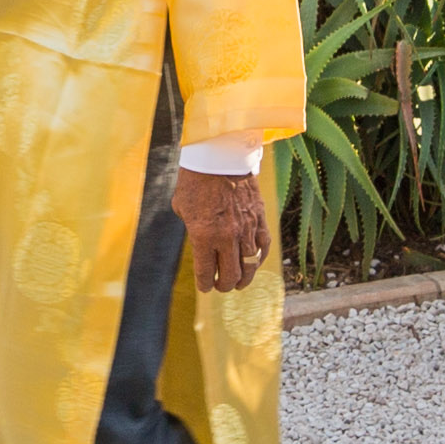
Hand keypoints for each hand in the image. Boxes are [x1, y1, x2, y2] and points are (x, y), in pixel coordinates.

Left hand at [176, 162, 271, 292]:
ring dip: (244, 278)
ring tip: (240, 283)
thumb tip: (199, 241)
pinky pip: (263, 247)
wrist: (219, 155)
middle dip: (224, 285)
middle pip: (230, 275)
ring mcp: (246, 229)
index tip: (205, 288)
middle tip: (221, 287)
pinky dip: (259, 259)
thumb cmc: (194, 180)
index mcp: (204, 236)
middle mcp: (227, 237)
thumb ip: (192, 228)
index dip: (205, 285)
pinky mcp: (259, 218)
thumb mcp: (182, 208)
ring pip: (249, 265)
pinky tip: (254, 263)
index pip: (206, 273)